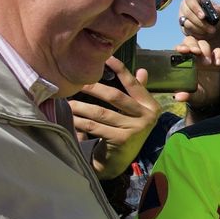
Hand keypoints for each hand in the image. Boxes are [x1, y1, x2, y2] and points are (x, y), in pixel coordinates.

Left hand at [70, 58, 160, 179]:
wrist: (120, 161)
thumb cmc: (126, 131)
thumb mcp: (136, 112)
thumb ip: (139, 92)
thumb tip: (143, 70)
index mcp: (150, 106)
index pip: (133, 84)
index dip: (120, 70)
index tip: (107, 57)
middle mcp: (147, 117)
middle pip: (115, 97)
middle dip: (94, 87)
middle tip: (77, 82)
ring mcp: (135, 130)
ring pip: (102, 113)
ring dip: (82, 106)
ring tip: (69, 101)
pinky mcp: (121, 141)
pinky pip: (96, 127)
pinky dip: (81, 121)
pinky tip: (71, 117)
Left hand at [172, 34, 219, 115]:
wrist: (213, 98)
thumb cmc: (198, 94)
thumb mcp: (193, 96)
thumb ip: (187, 96)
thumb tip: (179, 97)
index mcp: (183, 63)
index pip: (179, 49)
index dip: (180, 47)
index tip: (183, 50)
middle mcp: (193, 57)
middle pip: (190, 41)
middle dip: (193, 45)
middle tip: (197, 52)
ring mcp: (205, 57)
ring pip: (203, 43)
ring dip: (205, 50)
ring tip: (208, 63)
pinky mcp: (217, 59)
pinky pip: (218, 50)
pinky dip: (218, 54)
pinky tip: (218, 64)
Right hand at [178, 0, 219, 51]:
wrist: (215, 29)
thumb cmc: (218, 17)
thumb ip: (219, 9)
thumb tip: (214, 9)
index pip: (190, 0)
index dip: (196, 8)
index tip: (203, 16)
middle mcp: (185, 7)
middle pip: (188, 13)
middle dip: (200, 22)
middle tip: (212, 29)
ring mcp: (182, 17)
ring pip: (188, 24)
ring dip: (201, 29)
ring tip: (211, 31)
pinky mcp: (183, 28)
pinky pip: (188, 32)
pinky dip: (198, 34)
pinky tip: (205, 34)